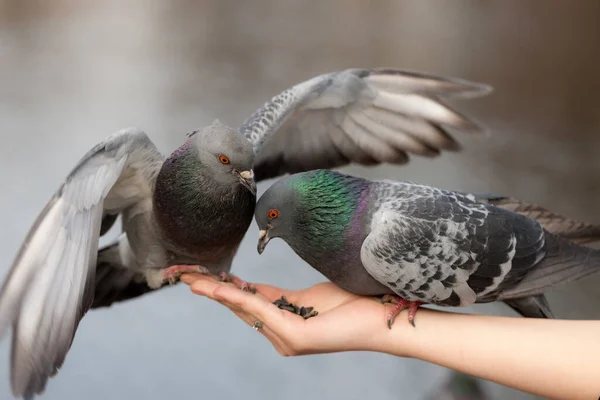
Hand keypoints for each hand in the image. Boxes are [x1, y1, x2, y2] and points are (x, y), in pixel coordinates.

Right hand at [180, 273, 404, 355]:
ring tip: (192, 280)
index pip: (245, 303)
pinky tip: (221, 287)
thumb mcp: (309, 296)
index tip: (198, 275)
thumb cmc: (351, 303)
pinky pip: (262, 311)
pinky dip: (239, 298)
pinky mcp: (295, 338)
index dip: (220, 288)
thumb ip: (280, 296)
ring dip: (215, 293)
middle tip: (182, 274)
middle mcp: (279, 335)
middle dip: (208, 290)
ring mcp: (286, 339)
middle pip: (237, 307)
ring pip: (244, 309)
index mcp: (282, 322)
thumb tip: (254, 287)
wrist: (381, 318)